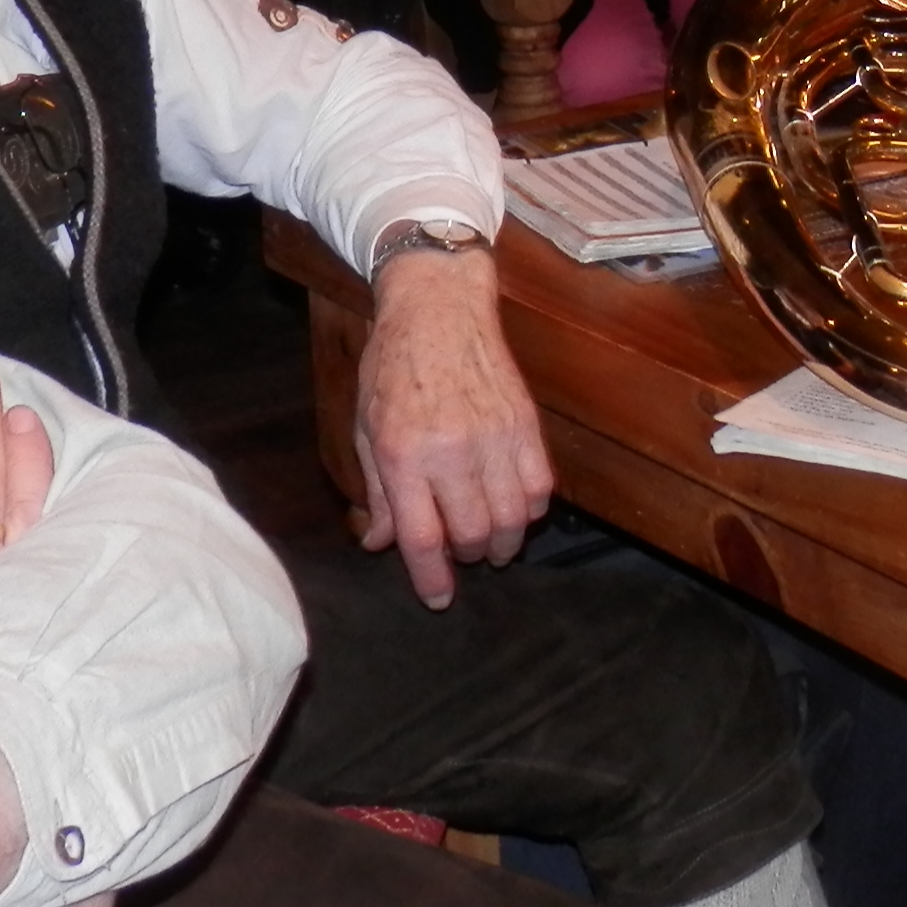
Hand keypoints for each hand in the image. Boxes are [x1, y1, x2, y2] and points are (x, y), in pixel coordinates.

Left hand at [354, 244, 551, 605]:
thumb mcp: (366, 428)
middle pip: (472, 535)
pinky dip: (530, 511)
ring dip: (501, 542)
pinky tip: (514, 509)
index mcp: (403, 453)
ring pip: (512, 519)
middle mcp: (451, 449)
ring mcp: (494, 436)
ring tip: (489, 541)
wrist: (438, 308)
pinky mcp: (525, 424)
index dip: (431, 579)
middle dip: (468, 557)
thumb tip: (380, 544)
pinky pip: (540, 488)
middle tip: (461, 553)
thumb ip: (379, 492)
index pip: (422, 538)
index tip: (438, 597)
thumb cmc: (392, 367)